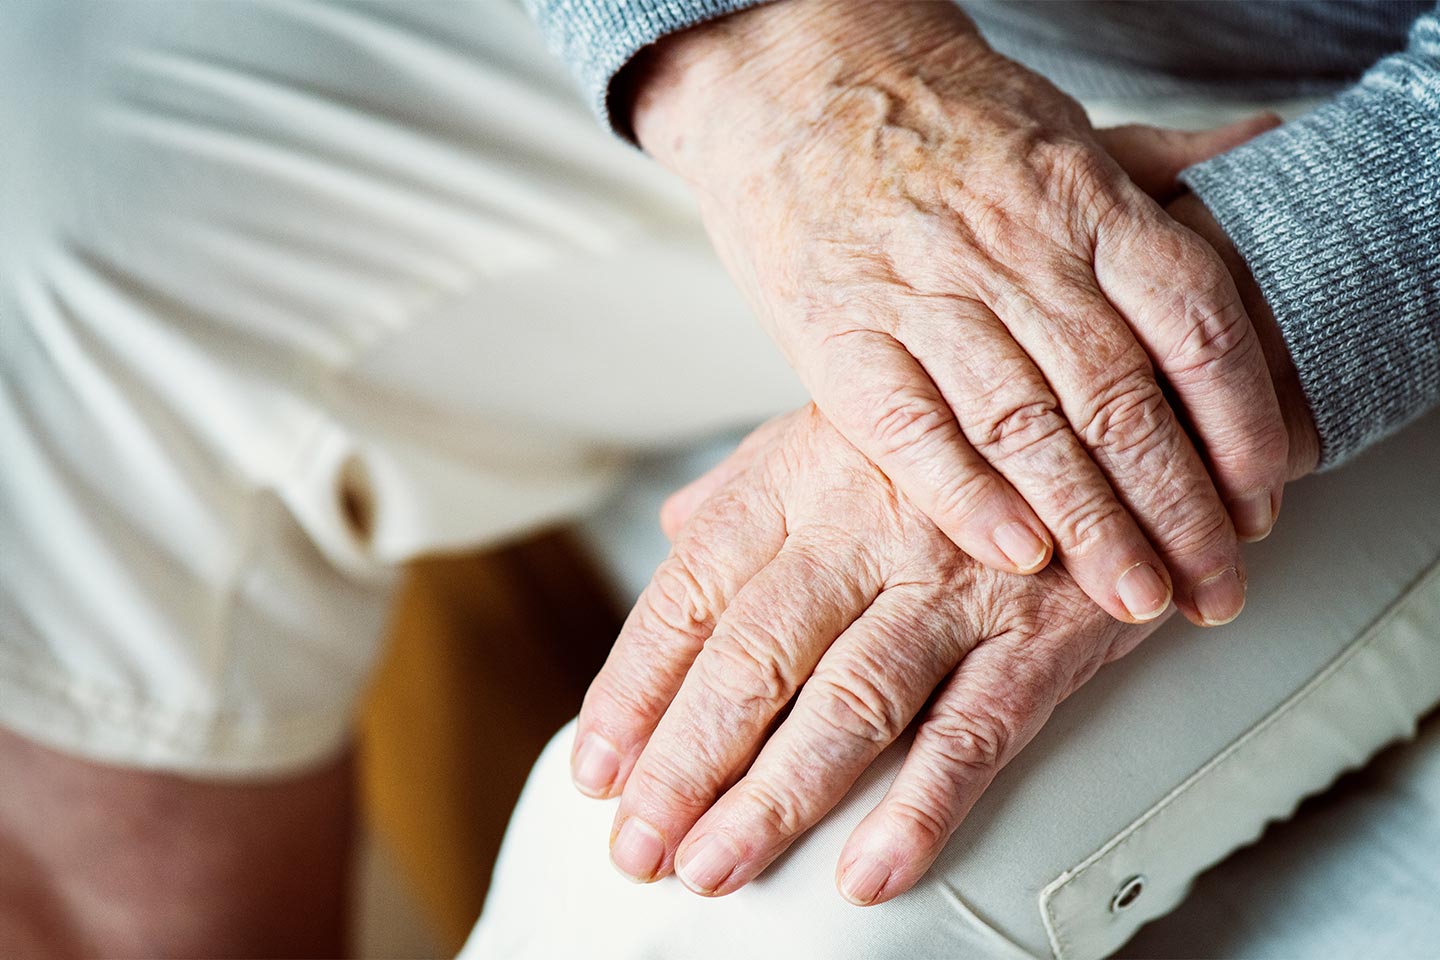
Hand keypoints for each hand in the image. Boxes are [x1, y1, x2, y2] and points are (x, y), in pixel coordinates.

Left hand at [577, 404, 1150, 903]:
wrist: (1117, 417)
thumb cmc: (962, 435)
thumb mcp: (845, 425)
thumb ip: (755, 482)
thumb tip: (673, 529)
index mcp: (803, 476)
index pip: (692, 590)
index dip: (635, 684)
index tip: (599, 766)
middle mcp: (866, 525)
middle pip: (753, 657)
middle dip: (684, 762)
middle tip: (639, 844)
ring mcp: (956, 581)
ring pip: (848, 702)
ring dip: (774, 799)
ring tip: (713, 868)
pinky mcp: (1042, 634)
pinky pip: (973, 732)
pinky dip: (920, 809)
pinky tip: (867, 871)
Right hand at [625, 0, 1290, 626]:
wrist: (794, 82)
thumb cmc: (933, 120)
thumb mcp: (1059, 126)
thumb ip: (1154, 164)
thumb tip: (1256, 142)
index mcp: (1084, 200)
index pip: (1193, 325)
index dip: (1241, 425)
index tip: (1259, 502)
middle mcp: (1014, 250)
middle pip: (1121, 398)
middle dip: (1178, 507)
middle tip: (1213, 586)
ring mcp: (924, 293)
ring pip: (1027, 426)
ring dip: (1090, 523)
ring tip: (1135, 597)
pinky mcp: (840, 334)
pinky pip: (911, 426)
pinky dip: (966, 495)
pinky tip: (1015, 553)